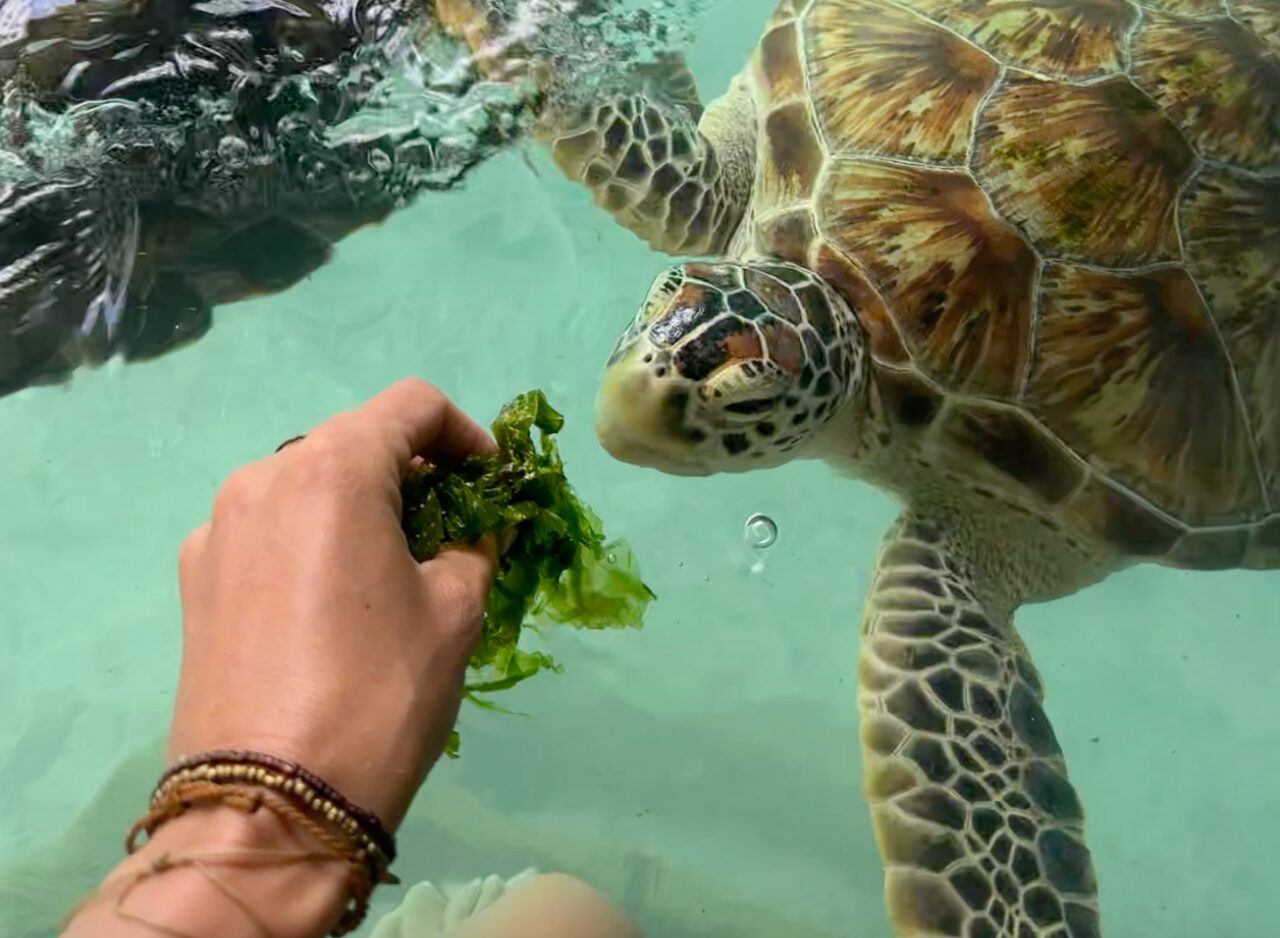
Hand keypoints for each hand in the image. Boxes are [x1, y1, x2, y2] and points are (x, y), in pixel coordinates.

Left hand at [169, 377, 497, 829]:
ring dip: (358, 505)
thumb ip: (474, 545)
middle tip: (450, 529)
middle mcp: (262, 478)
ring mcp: (216, 529)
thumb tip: (479, 527)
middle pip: (352, 440)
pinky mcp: (193, 579)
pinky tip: (332, 604)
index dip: (465, 432)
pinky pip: (267, 531)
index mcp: (332, 469)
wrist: (270, 807)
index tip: (489, 482)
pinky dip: (311, 540)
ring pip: (305, 485)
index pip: (410, 404)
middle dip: (411, 471)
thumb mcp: (455, 611)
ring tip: (392, 569)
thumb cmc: (380, 693)